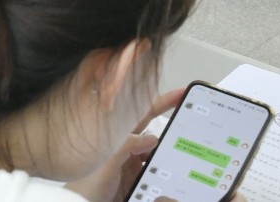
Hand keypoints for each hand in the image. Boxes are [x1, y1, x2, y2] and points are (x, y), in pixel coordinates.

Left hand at [67, 88, 184, 201]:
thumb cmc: (86, 185)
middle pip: (155, 135)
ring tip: (185, 159)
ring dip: (171, 158)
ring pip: (159, 156)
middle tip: (193, 126)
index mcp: (119, 138)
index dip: (161, 103)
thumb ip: (126, 147)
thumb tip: (152, 137)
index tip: (180, 94)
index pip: (142, 115)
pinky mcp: (139, 183)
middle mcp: (128, 149)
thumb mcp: (106, 163)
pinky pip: (158, 175)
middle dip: (174, 130)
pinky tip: (174, 180)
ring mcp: (134, 166)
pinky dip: (168, 176)